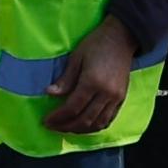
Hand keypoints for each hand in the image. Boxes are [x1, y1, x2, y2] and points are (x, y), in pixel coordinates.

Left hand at [41, 17, 142, 138]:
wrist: (121, 38)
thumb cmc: (96, 44)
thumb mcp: (76, 58)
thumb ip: (65, 79)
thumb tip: (50, 93)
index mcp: (92, 82)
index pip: (72, 108)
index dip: (58, 118)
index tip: (46, 121)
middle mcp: (106, 94)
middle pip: (84, 120)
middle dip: (66, 126)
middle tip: (53, 127)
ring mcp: (116, 98)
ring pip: (97, 124)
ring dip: (81, 129)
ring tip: (66, 127)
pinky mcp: (122, 99)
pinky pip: (109, 119)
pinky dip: (96, 126)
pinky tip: (85, 125)